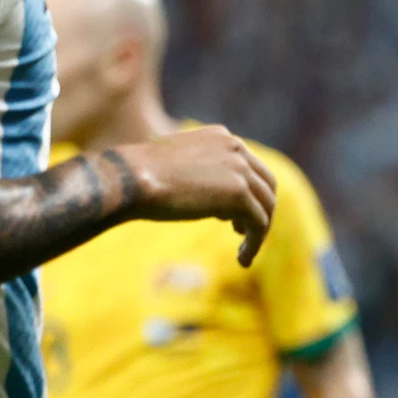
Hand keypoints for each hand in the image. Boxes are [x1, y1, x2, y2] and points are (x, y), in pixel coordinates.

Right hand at [116, 124, 278, 264]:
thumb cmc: (140, 176)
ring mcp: (241, 170)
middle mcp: (237, 148)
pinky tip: (243, 260)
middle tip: (243, 232)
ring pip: (266, 206)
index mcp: (222, 137)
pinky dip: (255, 243)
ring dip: (260, 231)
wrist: (131, 178)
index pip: (251, 166)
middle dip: (260, 210)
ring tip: (245, 252)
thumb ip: (199, 173)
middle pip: (266, 184)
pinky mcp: (239, 194)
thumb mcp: (177, 165)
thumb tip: (208, 197)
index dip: (250, 192)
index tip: (236, 215)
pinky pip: (259, 223)